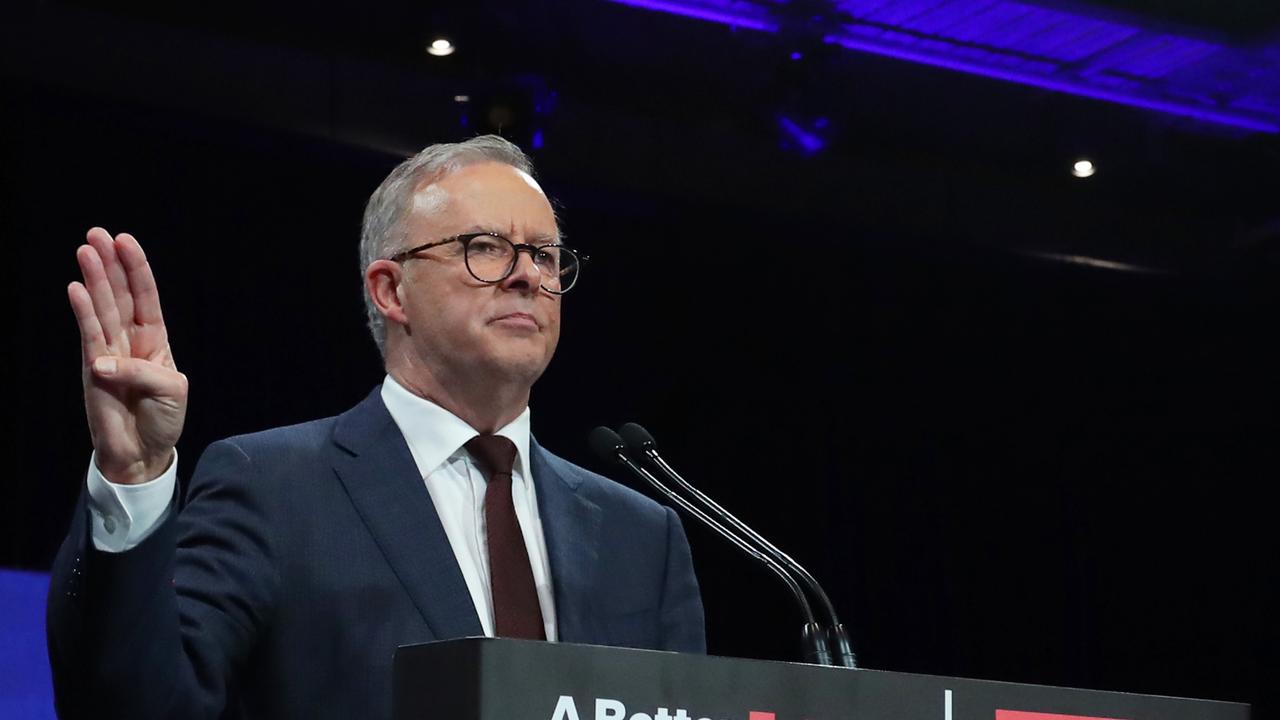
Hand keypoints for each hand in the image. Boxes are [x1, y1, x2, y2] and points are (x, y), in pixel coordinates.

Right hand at [69, 228, 187, 484]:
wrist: (142, 451)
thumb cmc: (163, 419)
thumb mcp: (171, 391)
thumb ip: (143, 372)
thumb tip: (102, 362)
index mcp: (156, 340)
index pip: (146, 297)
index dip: (136, 269)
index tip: (126, 240)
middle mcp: (130, 340)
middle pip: (119, 295)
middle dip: (109, 264)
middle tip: (97, 233)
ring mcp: (109, 352)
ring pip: (101, 309)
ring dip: (93, 280)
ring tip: (85, 250)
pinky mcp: (91, 368)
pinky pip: (88, 336)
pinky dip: (82, 313)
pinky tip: (76, 289)